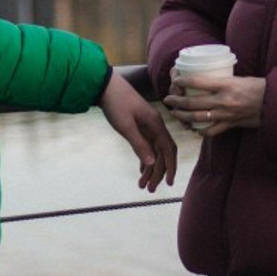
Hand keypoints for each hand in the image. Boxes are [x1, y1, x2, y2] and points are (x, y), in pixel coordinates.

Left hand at [98, 71, 177, 190]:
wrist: (106, 86)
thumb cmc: (116, 104)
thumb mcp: (126, 126)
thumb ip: (139, 145)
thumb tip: (152, 163)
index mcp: (155, 125)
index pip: (168, 149)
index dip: (170, 167)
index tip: (168, 183)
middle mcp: (155, 125)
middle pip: (162, 153)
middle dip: (158, 172)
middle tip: (149, 189)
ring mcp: (148, 125)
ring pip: (154, 150)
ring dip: (150, 168)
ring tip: (142, 185)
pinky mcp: (140, 125)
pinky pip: (147, 145)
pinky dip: (145, 159)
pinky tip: (140, 170)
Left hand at [164, 74, 265, 136]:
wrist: (274, 103)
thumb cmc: (258, 87)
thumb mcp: (239, 78)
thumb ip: (222, 81)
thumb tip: (206, 80)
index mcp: (226, 84)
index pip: (198, 81)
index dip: (183, 81)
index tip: (175, 79)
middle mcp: (224, 100)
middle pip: (193, 102)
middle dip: (177, 101)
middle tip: (168, 99)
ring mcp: (226, 115)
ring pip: (198, 117)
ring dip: (183, 116)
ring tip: (175, 113)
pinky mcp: (230, 125)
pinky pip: (211, 131)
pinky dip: (200, 131)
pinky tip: (194, 128)